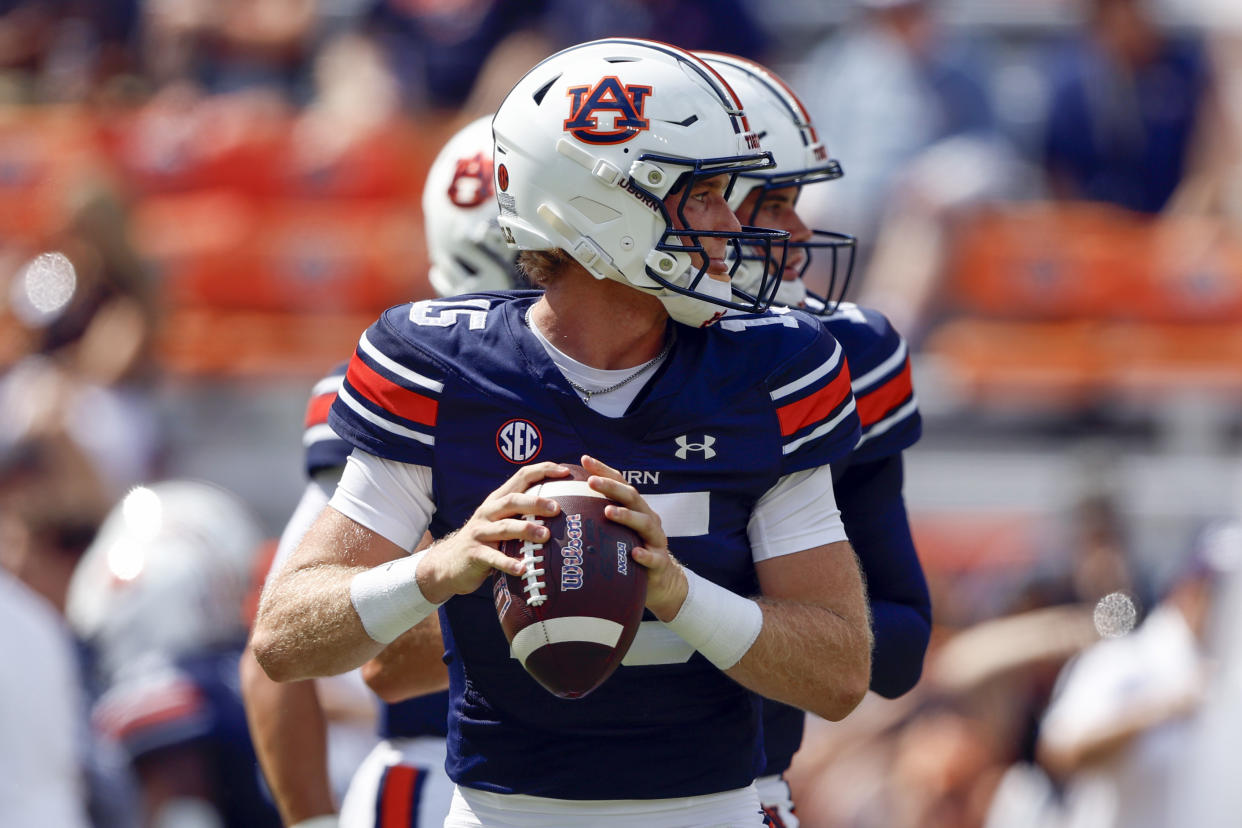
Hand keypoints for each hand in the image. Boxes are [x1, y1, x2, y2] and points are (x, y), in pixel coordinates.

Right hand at [416, 462, 568, 603]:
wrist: (450, 563)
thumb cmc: (487, 540)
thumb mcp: (501, 521)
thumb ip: (523, 513)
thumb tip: (564, 508)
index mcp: (498, 500)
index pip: (521, 477)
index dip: (543, 471)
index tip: (565, 471)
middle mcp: (488, 512)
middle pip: (512, 500)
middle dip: (535, 502)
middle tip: (557, 508)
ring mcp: (480, 533)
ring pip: (505, 527)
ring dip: (526, 530)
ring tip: (546, 536)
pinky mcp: (475, 554)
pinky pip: (494, 558)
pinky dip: (508, 563)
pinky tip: (523, 568)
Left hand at [580, 455, 688, 621]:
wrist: (660, 580)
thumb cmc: (630, 551)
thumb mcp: (616, 532)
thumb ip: (597, 518)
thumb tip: (560, 507)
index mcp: (635, 508)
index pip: (620, 483)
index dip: (604, 470)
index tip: (584, 460)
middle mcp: (647, 517)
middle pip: (631, 497)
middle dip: (612, 487)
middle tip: (591, 482)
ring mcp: (656, 538)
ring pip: (644, 522)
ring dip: (626, 515)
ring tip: (608, 512)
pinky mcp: (659, 561)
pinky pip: (653, 557)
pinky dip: (644, 554)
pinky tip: (634, 553)